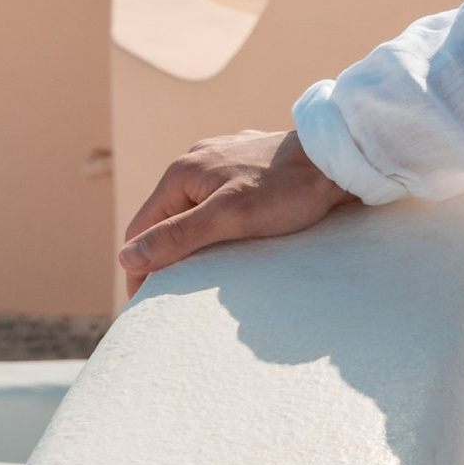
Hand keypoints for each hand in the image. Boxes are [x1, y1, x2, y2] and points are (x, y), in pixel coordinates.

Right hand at [118, 126, 348, 290]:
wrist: (336, 160)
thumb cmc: (285, 191)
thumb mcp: (228, 219)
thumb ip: (177, 237)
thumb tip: (127, 257)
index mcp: (182, 172)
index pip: (141, 228)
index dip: (139, 268)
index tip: (146, 304)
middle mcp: (195, 160)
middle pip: (164, 218)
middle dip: (165, 254)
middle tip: (174, 294)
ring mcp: (222, 160)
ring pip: (192, 209)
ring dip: (191, 239)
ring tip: (202, 272)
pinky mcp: (246, 165)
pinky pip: (217, 199)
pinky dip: (216, 223)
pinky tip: (232, 240)